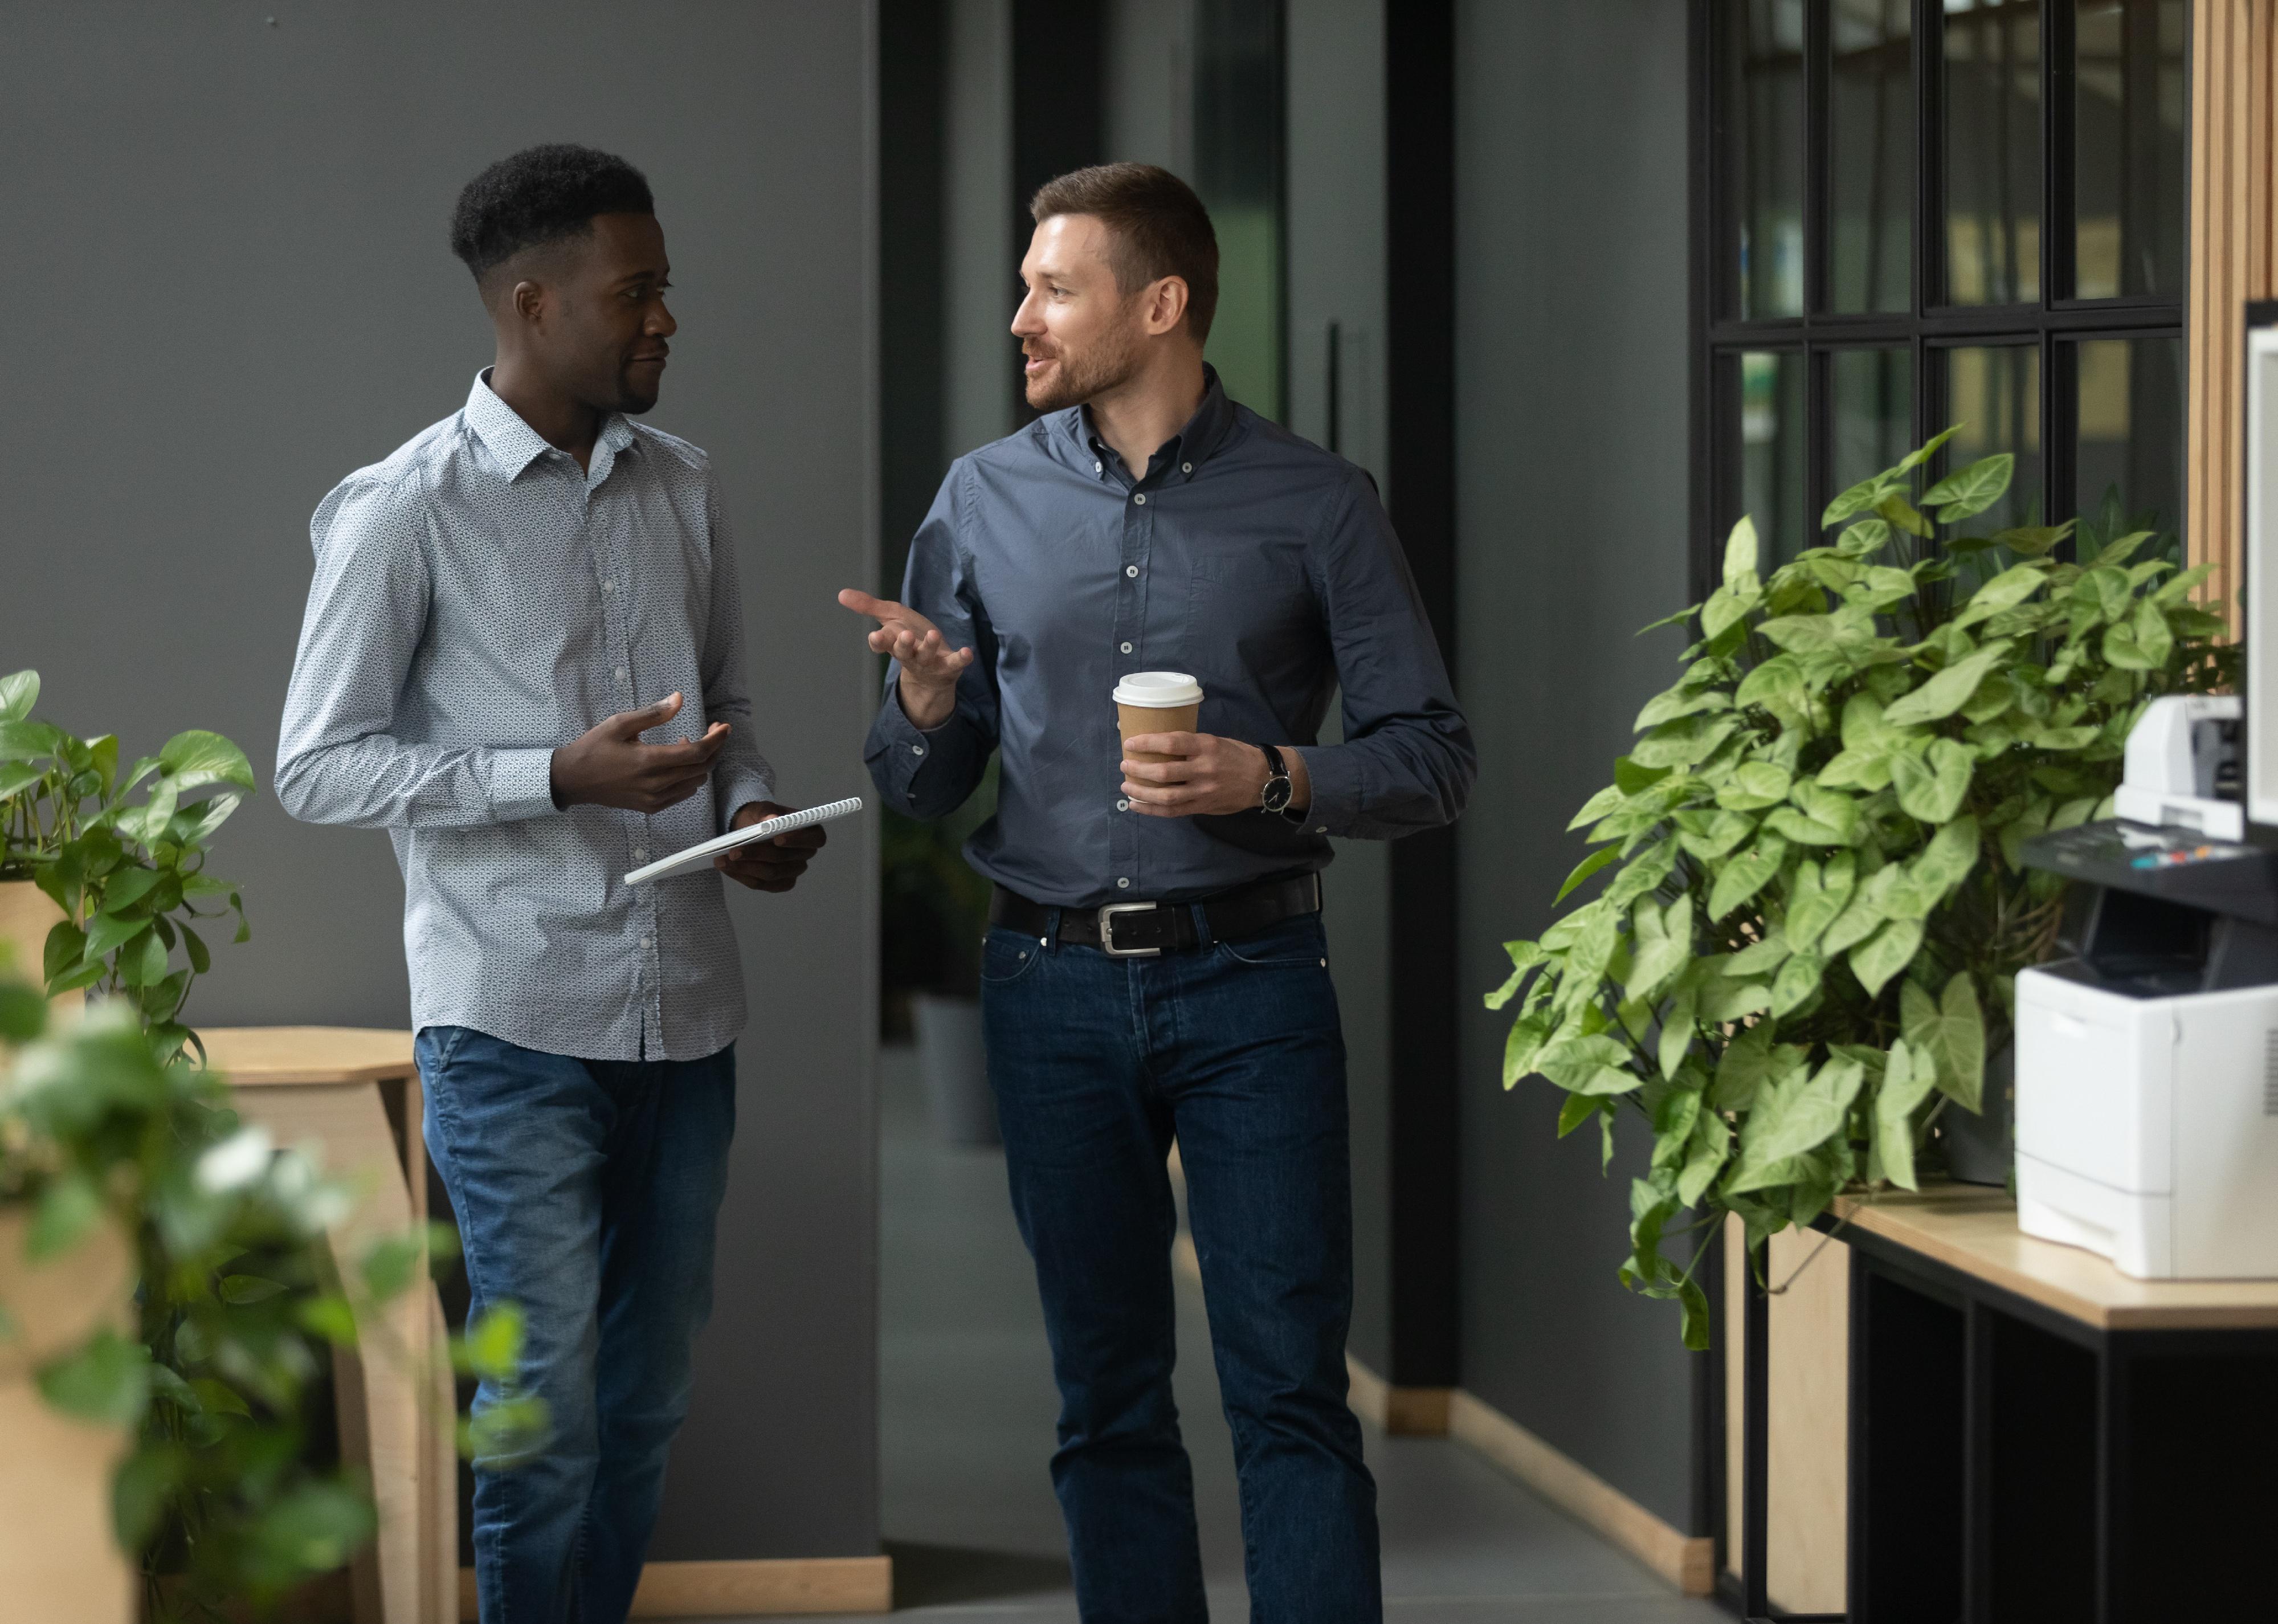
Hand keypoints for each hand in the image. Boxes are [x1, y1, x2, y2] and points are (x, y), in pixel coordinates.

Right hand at [550, 692, 727, 813]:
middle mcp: (655, 784)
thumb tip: (680, 699)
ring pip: (695, 782)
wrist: (573, 779)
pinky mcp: (650, 807)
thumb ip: (653, 713)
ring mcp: (654, 799)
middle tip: (712, 730)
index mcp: (648, 761)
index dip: (716, 739)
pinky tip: (676, 762)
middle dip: (714, 748)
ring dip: (700, 763)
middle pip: (702, 768)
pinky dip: (689, 777)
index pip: (697, 753)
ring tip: (686, 744)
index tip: (724, 726)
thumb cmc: (594, 747)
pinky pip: (682, 794)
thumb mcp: (620, 723)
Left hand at [715, 800, 828, 891]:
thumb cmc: (763, 817)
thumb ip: (768, 813)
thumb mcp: (763, 808)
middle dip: (757, 855)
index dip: (798, 840)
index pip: (815, 839)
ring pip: (770, 874)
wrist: (750, 828)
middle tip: (734, 851)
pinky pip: (760, 884)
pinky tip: (726, 868)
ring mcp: (793, 871)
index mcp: (811, 833)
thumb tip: (772, 821)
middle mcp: (806, 854)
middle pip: (784, 859)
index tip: (776, 839)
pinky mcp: (778, 884)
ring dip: (744, 867)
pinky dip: (741, 876)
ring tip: (723, 859)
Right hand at [837, 588, 973, 728]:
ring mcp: (929, 662)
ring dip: (929, 647)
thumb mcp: (891, 618)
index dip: (879, 642)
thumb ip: (869, 607)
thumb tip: (841, 594)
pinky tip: (968, 652)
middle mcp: (909, 655)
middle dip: (902, 644)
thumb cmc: (910, 638)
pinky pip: (955, 663)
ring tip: (932, 635)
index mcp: (893, 643)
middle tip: (904, 636)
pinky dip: (961, 659)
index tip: (875, 638)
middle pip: (902, 651)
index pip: (882, 645)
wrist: (933, 670)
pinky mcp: (948, 666)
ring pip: (926, 656)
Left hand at [1121, 734, 1307, 818]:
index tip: (1130, 743)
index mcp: (1206, 747)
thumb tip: (1157, 746)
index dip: (1148, 743)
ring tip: (1126, 787)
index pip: (1172, 742)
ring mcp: (1204, 791)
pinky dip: (1151, 810)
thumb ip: (1190, 746)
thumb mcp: (1214, 741)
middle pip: (1165, 772)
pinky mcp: (1203, 807)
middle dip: (1139, 770)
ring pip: (1166, 796)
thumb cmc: (1235, 755)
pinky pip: (1173, 811)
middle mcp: (1204, 769)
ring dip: (1142, 792)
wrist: (1262, 779)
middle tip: (1125, 765)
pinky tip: (1137, 805)